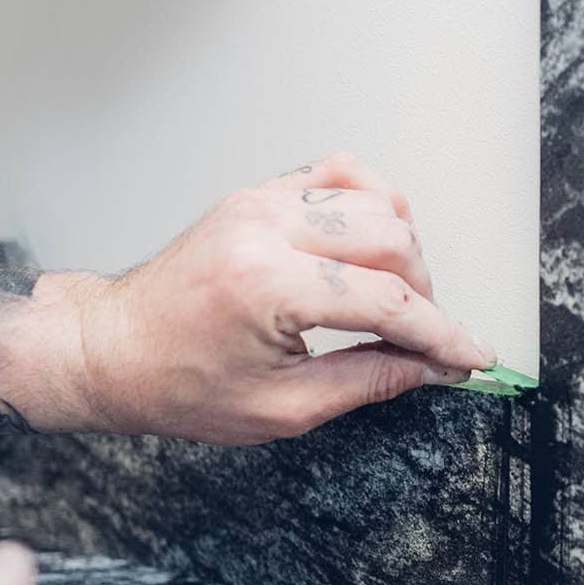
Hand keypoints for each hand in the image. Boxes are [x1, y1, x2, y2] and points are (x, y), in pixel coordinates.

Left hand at [53, 152, 496, 443]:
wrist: (111, 349)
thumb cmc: (176, 384)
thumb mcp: (280, 409)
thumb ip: (365, 381)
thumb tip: (428, 367)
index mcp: (266, 287)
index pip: (386, 303)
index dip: (441, 334)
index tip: (472, 356)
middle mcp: (264, 228)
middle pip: (391, 240)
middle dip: (424, 294)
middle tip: (425, 340)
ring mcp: (260, 201)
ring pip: (374, 201)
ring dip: (402, 252)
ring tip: (395, 300)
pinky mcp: (258, 193)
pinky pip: (338, 175)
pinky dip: (371, 205)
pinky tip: (374, 246)